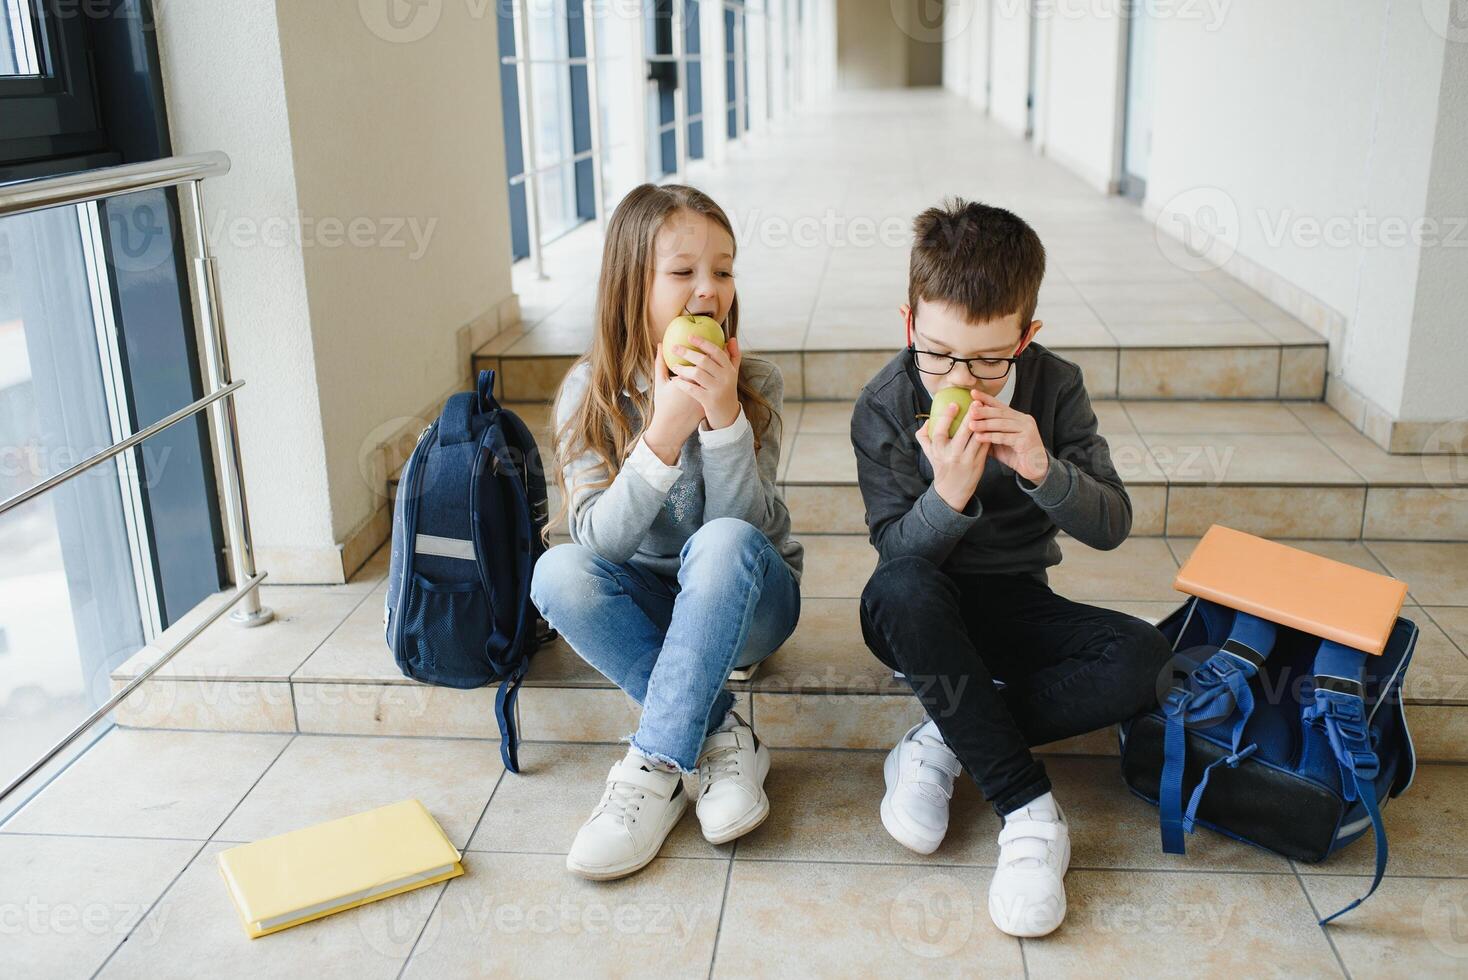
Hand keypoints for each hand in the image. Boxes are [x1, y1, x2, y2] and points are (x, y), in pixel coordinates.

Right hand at [644, 343, 706, 464]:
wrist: (672, 428)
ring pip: (716, 374)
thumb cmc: (663, 404)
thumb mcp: (660, 383)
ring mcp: (707, 394)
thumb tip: (659, 345)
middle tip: (707, 342)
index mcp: (688, 380)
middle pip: (710, 364)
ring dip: (717, 364)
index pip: (699, 358)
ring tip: (713, 353)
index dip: (701, 347)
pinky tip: (711, 370)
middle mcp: (701, 387)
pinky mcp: (710, 400)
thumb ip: (660, 363)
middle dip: (710, 353)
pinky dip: (715, 375)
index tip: (697, 338)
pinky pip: (716, 383)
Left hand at [667, 335, 741, 429]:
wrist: (727, 415)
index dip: (703, 342)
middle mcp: (725, 378)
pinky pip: (692, 389)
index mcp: (729, 369)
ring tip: (674, 366)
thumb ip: (733, 356)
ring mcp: (717, 389)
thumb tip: (732, 339)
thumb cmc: (726, 390)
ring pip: (697, 374)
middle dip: (687, 353)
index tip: (689, 336)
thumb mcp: (733, 373)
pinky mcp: (709, 401)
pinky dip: (682, 384)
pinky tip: (675, 380)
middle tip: (674, 348)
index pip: (716, 352)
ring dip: (683, 369)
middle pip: (704, 361)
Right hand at [915, 394, 989, 512]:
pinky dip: (989, 434)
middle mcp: (952, 455)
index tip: (954, 404)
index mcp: (938, 450)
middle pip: (962, 433)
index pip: (941, 431)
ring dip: (983, 424)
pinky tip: (992, 424)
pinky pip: (985, 446)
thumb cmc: (940, 466)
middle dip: (970, 417)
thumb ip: (923, 435)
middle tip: (977, 402)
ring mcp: (967, 460)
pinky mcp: (979, 464)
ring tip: (988, 411)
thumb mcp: (928, 452)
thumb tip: (928, 419)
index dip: (947, 417)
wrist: (951, 491)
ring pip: (977, 439)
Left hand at [968, 390, 1049, 483]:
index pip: (1000, 405)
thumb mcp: (1000, 443)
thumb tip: (970, 426)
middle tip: (970, 410)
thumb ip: (989, 434)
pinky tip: (979, 437)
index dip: (986, 398)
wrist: (1035, 469)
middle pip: (1001, 413)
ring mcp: (1027, 429)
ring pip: (1002, 424)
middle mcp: (1024, 420)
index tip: (973, 393)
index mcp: (1018, 417)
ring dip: (985, 424)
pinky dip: (991, 437)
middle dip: (984, 410)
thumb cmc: (1017, 455)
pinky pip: (1005, 437)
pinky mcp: (1026, 440)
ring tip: (970, 425)